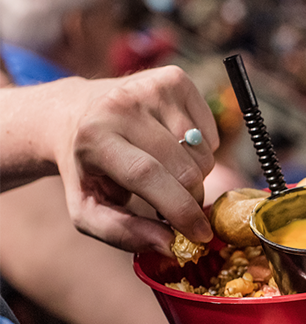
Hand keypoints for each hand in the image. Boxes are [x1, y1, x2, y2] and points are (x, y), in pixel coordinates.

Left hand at [52, 66, 219, 254]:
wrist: (76, 113)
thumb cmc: (88, 169)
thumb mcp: (88, 208)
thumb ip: (123, 233)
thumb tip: (170, 245)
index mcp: (93, 136)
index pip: (149, 175)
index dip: (180, 209)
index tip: (200, 235)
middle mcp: (122, 104)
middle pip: (185, 168)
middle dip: (189, 197)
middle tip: (174, 204)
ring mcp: (150, 87)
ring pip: (202, 152)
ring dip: (194, 173)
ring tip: (166, 170)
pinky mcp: (175, 78)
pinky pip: (210, 133)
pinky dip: (201, 149)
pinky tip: (174, 146)